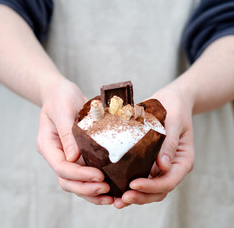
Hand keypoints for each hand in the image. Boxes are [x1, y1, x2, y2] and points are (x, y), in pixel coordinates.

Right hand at [36, 78, 113, 204]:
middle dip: (86, 188)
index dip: (79, 175)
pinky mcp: (79, 153)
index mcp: (48, 145)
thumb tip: (74, 159)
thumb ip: (67, 133)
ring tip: (111, 196)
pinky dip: (96, 181)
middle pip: (67, 180)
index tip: (99, 176)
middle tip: (107, 190)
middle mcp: (57, 154)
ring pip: (76, 181)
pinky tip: (112, 186)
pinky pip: (86, 172)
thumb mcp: (63, 110)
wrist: (62, 93)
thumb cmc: (60, 97)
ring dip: (92, 191)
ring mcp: (68, 155)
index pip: (61, 167)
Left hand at [114, 86, 194, 208]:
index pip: (169, 181)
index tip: (134, 184)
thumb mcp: (175, 123)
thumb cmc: (175, 109)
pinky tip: (118, 186)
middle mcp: (172, 166)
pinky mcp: (150, 160)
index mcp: (182, 160)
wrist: (171, 101)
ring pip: (150, 187)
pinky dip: (131, 184)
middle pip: (159, 190)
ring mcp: (161, 165)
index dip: (152, 186)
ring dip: (135, 195)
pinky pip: (142, 176)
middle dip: (141, 196)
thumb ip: (169, 143)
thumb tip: (164, 166)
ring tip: (117, 200)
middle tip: (122, 199)